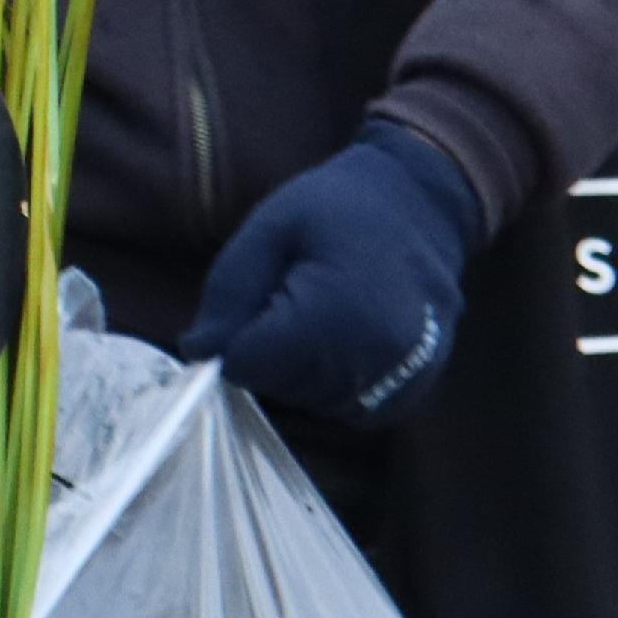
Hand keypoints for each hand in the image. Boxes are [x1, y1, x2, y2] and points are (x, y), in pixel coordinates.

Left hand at [184, 119, 484, 426]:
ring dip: (299, 370)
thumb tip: (197, 353)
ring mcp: (403, 379)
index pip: (250, 366)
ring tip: (318, 311)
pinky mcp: (415, 390)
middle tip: (289, 295)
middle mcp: (374, 357)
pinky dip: (332, 383)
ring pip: (313, 403)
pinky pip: (350, 409)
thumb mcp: (266, 232)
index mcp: (334, 313)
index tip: (252, 299)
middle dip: (267, 352)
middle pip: (281, 388)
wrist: (420, 207)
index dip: (233, 339)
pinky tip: (340, 337)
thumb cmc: (335, 211)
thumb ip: (228, 296)